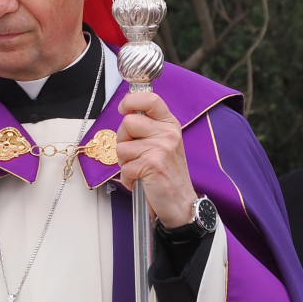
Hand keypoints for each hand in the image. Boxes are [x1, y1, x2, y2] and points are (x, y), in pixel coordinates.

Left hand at [115, 91, 197, 227]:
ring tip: (140, 168)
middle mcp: (168, 133)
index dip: (130, 101)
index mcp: (170, 124)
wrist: (180, 202)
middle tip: (135, 153)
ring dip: (125, 161)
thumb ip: (148, 127)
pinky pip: (124, 167)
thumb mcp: (164, 143)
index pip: (150, 99)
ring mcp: (161, 148)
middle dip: (123, 139)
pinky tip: (140, 180)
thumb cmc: (168, 174)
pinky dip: (127, 178)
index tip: (124, 108)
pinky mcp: (151, 165)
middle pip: (128, 122)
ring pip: (122, 146)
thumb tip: (126, 112)